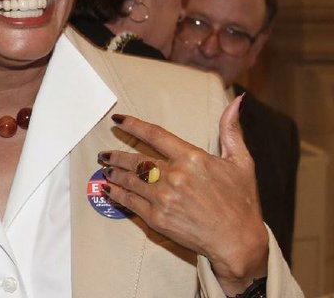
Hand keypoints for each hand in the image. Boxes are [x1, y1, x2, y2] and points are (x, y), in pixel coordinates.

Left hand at [99, 96, 267, 294]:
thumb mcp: (241, 162)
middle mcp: (174, 176)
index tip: (118, 120)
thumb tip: (236, 102)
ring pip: (129, 180)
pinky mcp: (157, 218)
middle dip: (115, 155)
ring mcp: (163, 198)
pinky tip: (108, 189)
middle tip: (104, 153)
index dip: (133, 125)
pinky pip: (129, 202)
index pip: (154, 135)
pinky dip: (116, 194)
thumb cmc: (241, 202)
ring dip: (114, 173)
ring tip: (105, 168)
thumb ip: (231, 130)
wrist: (239, 242)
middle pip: (135, 160)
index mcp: (192, 158)